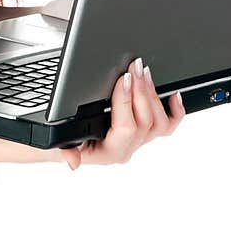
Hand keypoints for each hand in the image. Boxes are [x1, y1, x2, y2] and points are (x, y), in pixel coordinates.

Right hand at [59, 57, 185, 169]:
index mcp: (109, 152)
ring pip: (159, 122)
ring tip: (144, 73)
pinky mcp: (143, 133)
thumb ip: (64, 150)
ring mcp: (137, 141)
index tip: (122, 79)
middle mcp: (126, 148)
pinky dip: (175, 111)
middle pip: (146, 121)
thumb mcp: (56, 143)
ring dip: (153, 95)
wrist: (62, 142)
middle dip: (141, 90)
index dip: (126, 102)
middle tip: (135, 67)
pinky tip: (174, 95)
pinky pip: (167, 126)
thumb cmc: (60, 140)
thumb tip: (72, 162)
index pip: (126, 127)